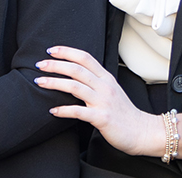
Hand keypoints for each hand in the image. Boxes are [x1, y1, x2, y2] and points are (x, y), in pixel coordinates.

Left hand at [34, 46, 179, 159]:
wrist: (142, 131)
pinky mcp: (102, 118)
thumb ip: (96, 81)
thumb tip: (75, 74)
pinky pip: (78, 111)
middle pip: (77, 69)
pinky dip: (63, 110)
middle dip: (56, 65)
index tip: (50, 50)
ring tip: (40, 82)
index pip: (85, 57)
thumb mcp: (112, 91)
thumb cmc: (124, 113)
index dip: (67, 52)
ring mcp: (103, 102)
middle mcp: (104, 86)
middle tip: (40, 65)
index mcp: (106, 78)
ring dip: (55, 83)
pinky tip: (53, 110)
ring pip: (75, 86)